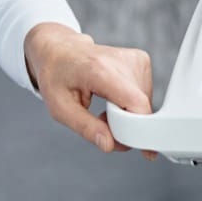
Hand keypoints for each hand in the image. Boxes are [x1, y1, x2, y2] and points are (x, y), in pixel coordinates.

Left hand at [24, 22, 157, 159]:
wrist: (58, 50)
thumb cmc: (56, 76)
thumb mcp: (60, 106)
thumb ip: (85, 127)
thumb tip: (109, 144)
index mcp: (100, 69)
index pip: (136, 103)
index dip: (142, 129)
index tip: (144, 151)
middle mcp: (122, 60)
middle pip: (141, 107)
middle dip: (126, 126)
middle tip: (101, 122)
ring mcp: (134, 58)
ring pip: (144, 104)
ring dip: (128, 115)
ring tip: (105, 107)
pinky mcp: (141, 60)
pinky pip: (144, 95)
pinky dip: (131, 104)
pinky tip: (114, 97)